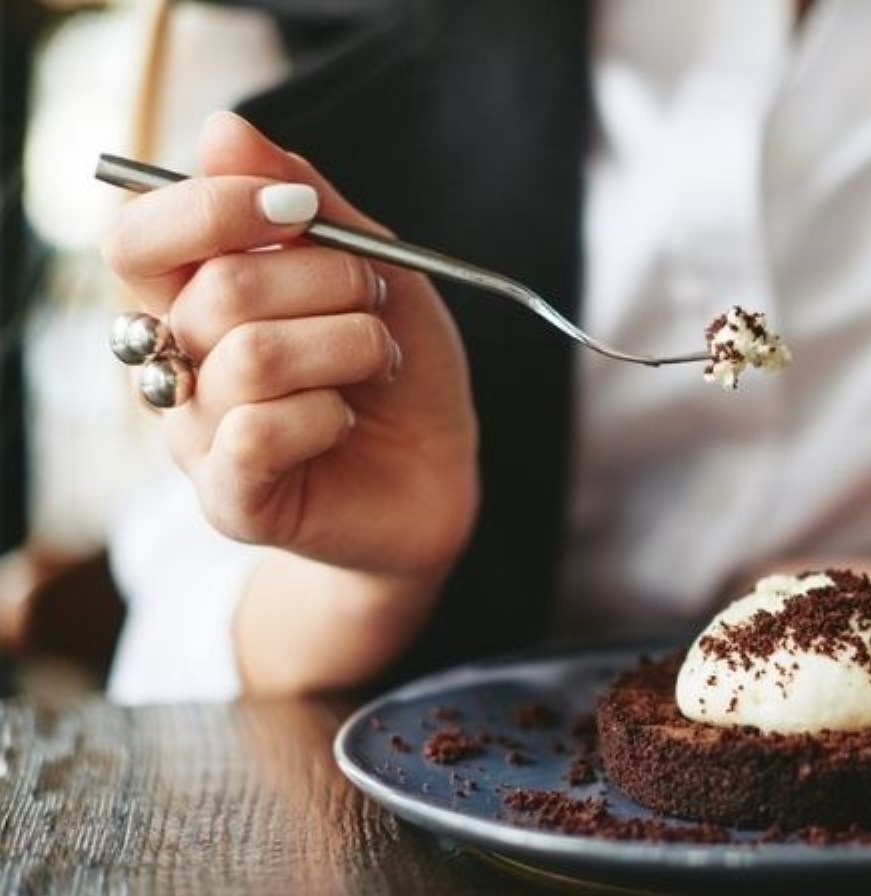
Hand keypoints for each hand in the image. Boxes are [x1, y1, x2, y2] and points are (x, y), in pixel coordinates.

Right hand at [102, 112, 477, 583]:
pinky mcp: (231, 499)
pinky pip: (256, 433)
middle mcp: (176, 361)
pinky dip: (324, 414)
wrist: (439, 473)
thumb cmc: (397, 368)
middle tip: (373, 301)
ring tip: (378, 361)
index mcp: (192, 295)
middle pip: (215, 289)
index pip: (139, 236)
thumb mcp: (373, 266)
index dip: (211, 207)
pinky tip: (344, 421)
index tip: (299, 208)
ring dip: (346, 346)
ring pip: (249, 358)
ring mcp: (196, 435)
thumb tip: (223, 129)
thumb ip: (305, 200)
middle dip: (325, 281)